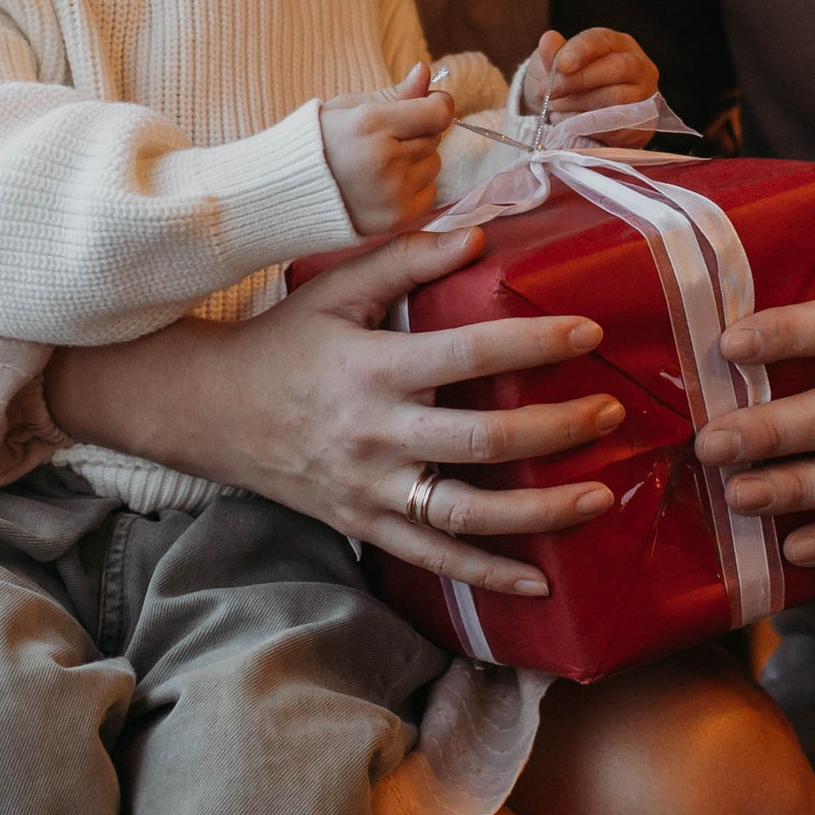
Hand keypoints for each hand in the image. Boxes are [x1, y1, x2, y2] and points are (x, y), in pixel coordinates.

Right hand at [40, 226, 627, 595]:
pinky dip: (488, 573)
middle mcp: (373, 434)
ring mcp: (369, 489)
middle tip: (612, 411)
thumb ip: (406, 259)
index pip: (468, 353)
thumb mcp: (333, 288)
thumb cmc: (279, 341)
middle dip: (557, 428)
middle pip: (483, 439)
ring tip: (600, 494)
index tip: (589, 331)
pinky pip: (434, 558)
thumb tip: (480, 236)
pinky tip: (540, 579)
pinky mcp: (363, 526)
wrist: (203, 411)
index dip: (534, 343)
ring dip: (542, 510)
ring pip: (469, 511)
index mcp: (371, 367)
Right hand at [321, 63, 452, 234]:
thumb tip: (426, 72)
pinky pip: (430, 192)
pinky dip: (414, 187)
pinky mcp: (397, 218)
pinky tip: (386, 184)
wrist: (289, 191)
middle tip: (386, 139)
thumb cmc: (321, 141)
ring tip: (382, 163)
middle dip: (418, 133)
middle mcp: (384, 159)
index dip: (437, 105)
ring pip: (434, 164)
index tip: (426, 105)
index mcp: (370, 123)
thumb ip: (395, 94)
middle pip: (434, 137)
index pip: (437, 112)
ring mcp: (392, 192)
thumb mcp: (350, 108)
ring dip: (417, 161)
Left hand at [528, 24, 660, 131]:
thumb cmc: (570, 84)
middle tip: (549, 92)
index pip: (603, 40)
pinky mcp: (643, 125)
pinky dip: (589, 128)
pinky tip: (570, 126)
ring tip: (556, 109)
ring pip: (617, 98)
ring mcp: (645, 96)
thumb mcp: (555, 67)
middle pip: (617, 68)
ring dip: (580, 105)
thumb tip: (549, 39)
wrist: (580, 120)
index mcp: (618, 44)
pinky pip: (618, 127)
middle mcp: (638, 66)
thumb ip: (552, 54)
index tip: (562, 64)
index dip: (582, 50)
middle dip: (579, 80)